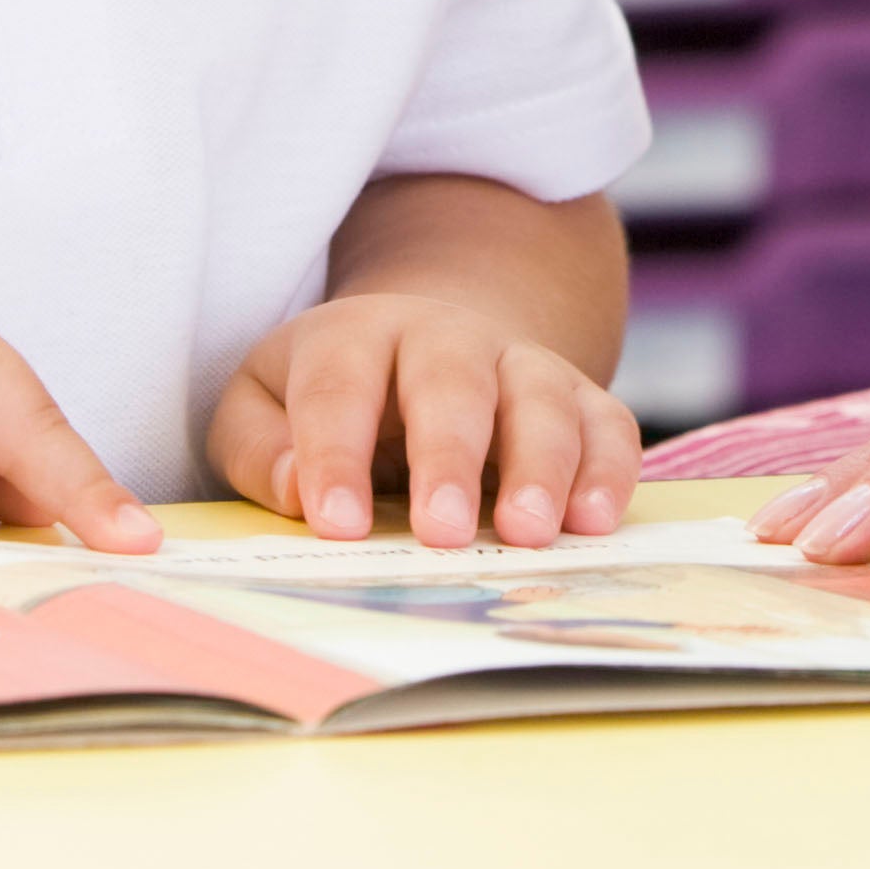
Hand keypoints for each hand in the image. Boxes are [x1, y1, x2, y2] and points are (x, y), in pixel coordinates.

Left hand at [216, 293, 637, 548]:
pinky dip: (609, 470)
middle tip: (443, 532)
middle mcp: (446, 338)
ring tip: (528, 532)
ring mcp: (521, 364)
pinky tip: (595, 522)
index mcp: (357, 336)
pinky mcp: (579, 398)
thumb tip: (298, 490)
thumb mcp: (264, 403)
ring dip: (540, 465)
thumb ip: (260, 446)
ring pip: (541, 397)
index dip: (337, 454)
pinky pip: (607, 423)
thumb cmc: (338, 398)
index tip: (337, 525)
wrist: (433, 343)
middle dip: (449, 457)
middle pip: (452, 383)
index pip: (341, 386)